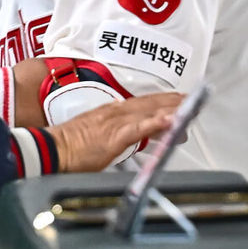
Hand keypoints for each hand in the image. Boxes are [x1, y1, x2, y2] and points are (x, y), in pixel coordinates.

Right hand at [47, 92, 181, 172]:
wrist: (52, 149)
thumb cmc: (69, 145)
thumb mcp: (92, 132)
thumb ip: (109, 128)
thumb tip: (121, 127)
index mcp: (109, 112)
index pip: (141, 103)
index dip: (161, 100)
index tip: (177, 99)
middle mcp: (114, 112)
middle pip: (149, 103)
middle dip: (172, 101)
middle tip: (194, 99)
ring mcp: (115, 123)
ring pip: (149, 112)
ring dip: (171, 108)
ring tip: (190, 106)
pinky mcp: (114, 136)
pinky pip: (140, 128)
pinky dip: (156, 122)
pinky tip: (171, 120)